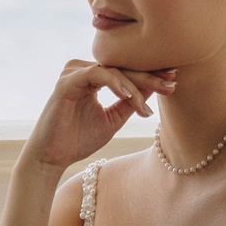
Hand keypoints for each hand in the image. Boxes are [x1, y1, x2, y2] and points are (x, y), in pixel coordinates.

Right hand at [24, 58, 177, 174]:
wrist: (51, 157)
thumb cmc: (78, 139)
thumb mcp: (113, 120)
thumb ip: (130, 103)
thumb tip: (155, 88)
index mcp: (93, 77)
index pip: (126, 71)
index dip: (150, 75)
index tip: (173, 81)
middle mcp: (83, 70)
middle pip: (122, 67)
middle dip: (148, 76)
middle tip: (171, 82)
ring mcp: (73, 73)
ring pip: (112, 70)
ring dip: (133, 86)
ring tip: (146, 105)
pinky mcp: (66, 81)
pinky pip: (96, 74)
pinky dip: (115, 84)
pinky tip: (129, 96)